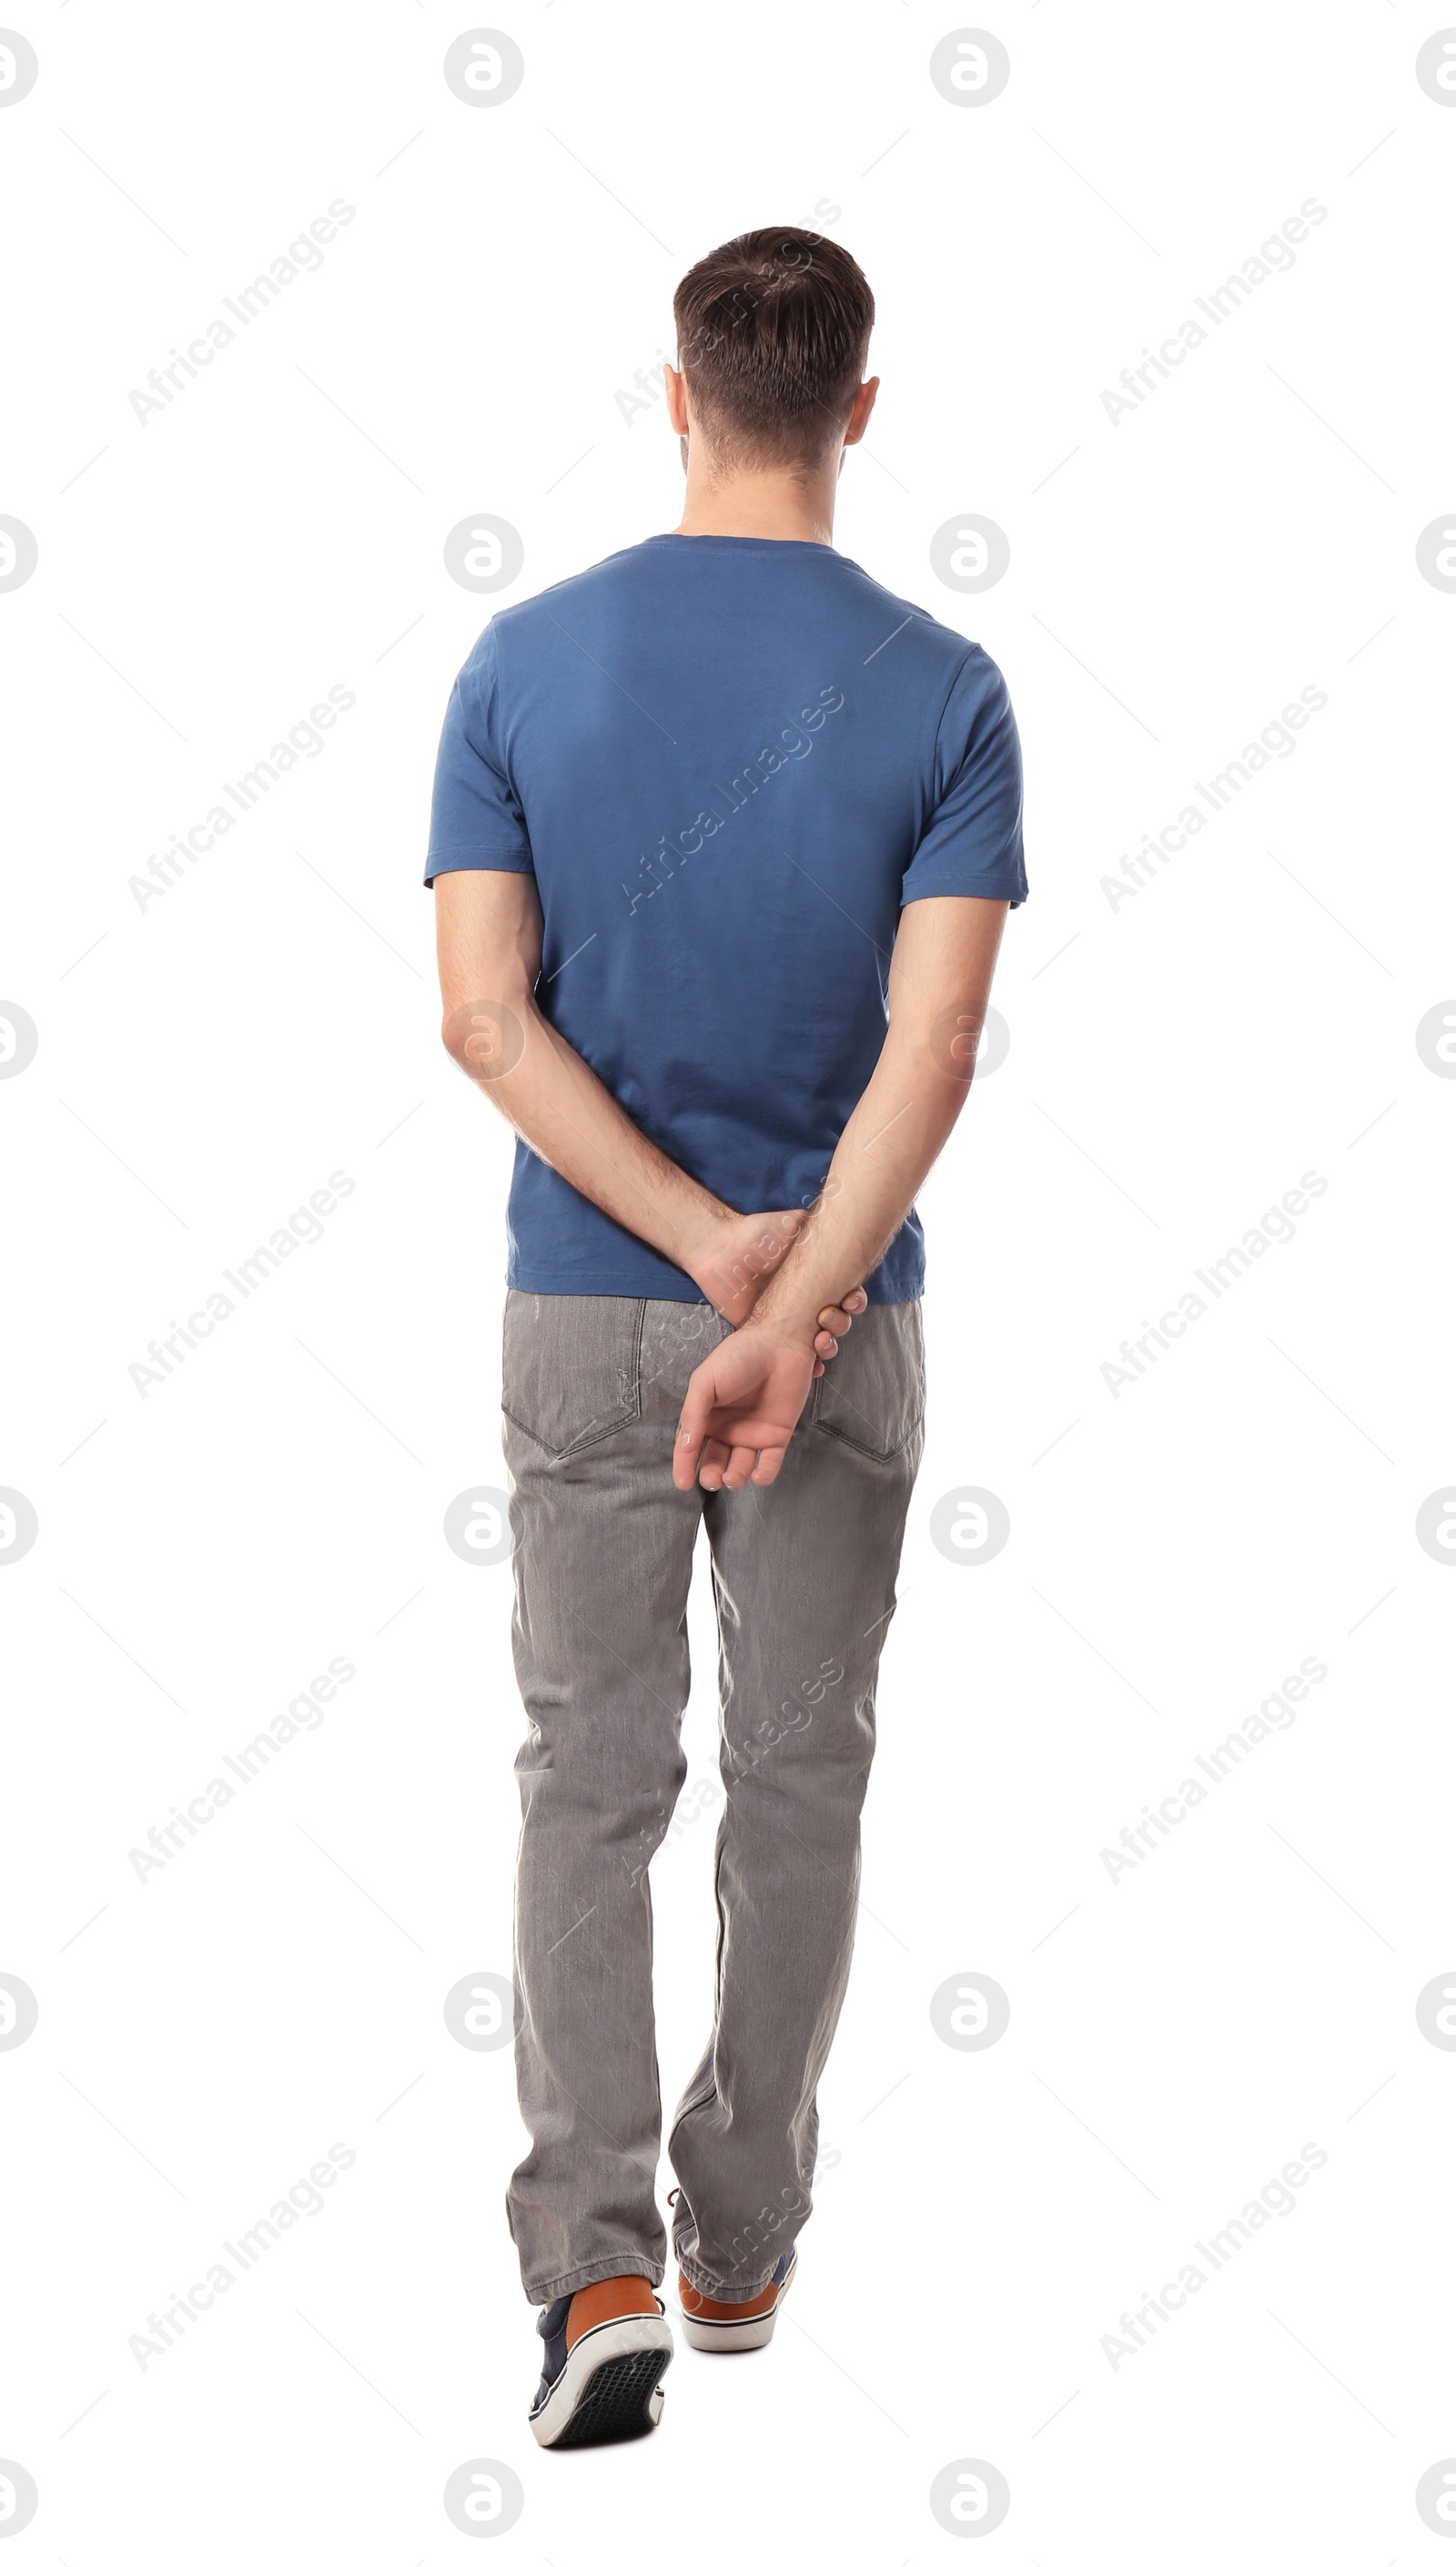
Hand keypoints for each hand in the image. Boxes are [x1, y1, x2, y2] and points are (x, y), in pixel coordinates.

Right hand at [673, 1323, 818, 1491]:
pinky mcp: (778, 1435)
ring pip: (741, 1466)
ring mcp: (752, 1433)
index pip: (691, 1447)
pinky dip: (764, 1473)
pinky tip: (758, 1475)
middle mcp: (727, 1428)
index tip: (683, 1484)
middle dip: (712, 1474)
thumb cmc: (738, 1356)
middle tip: (712, 1479)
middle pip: (715, 1461)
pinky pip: (770, 1462)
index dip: (684, 1466)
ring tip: (732, 1477)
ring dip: (735, 1476)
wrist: (779, 1342)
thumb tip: (685, 1447)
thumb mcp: (705, 1381)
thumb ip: (693, 1414)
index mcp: (706, 1416)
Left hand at [685, 1206, 865, 1371]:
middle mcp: (805, 1301)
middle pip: (838, 1320)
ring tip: (820, 1342)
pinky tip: (814, 1367)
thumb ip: (819, 1226)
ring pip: (820, 1341)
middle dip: (841, 1323)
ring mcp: (787, 1320)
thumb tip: (845, 1223)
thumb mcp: (794, 1224)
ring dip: (828, 1345)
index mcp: (816, 1279)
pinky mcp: (765, 1334)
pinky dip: (808, 1364)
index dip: (855, 1300)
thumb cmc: (757, 1233)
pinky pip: (790, 1355)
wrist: (721, 1248)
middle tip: (828, 1316)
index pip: (846, 1294)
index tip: (850, 1298)